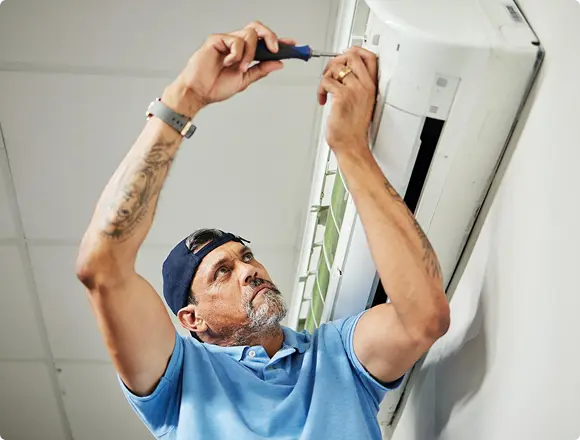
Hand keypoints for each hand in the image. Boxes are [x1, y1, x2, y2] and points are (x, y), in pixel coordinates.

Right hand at [163, 22, 294, 116]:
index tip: (292, 44)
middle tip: (275, 49)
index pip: (263, 41)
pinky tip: (229, 63)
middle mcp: (237, 44)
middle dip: (270, 36)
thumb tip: (278, 63)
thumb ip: (261, 70)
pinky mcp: (216, 39)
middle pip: (258, 28)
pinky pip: (235, 40)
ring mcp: (227, 41)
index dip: (278, 41)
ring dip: (250, 53)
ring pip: (249, 34)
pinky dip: (236, 54)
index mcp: (244, 53)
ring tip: (242, 67)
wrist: (199, 92)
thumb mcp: (245, 80)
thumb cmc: (215, 86)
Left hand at [317, 47, 377, 154]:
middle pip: (352, 55)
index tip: (344, 57)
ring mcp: (354, 90)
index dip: (356, 51)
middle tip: (330, 72)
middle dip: (336, 60)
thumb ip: (358, 86)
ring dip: (325, 77)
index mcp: (371, 86)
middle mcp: (365, 86)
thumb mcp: (363, 103)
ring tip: (325, 90)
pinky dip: (320, 89)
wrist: (351, 144)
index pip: (370, 57)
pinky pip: (326, 81)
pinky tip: (322, 99)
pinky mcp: (342, 96)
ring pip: (335, 68)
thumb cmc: (354, 127)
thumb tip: (344, 72)